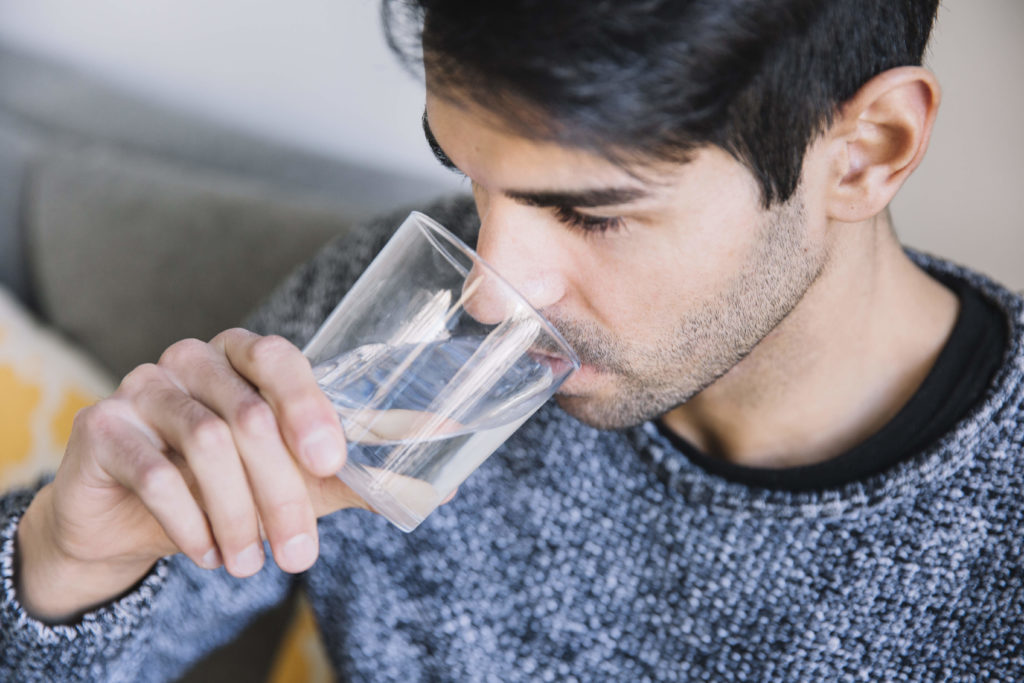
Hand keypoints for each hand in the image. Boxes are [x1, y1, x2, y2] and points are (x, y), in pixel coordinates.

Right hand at [16, 329, 365, 620]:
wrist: (127, 520)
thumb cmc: (224, 486)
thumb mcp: (295, 481)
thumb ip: (355, 477)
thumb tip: (442, 486)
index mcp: (243, 357)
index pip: (279, 359)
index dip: (308, 407)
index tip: (331, 463)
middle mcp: (193, 360)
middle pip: (250, 415)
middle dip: (281, 493)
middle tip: (299, 555)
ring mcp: (143, 386)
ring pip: (207, 442)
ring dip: (238, 515)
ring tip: (249, 564)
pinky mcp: (101, 425)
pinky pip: (157, 473)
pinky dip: (190, 522)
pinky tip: (207, 552)